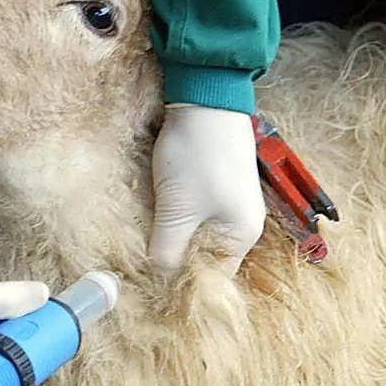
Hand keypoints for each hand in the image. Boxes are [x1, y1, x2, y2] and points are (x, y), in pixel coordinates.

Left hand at [149, 105, 265, 277]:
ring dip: (173, 236)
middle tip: (142, 263)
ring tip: (146, 238)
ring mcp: (230, 201)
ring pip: (197, 233)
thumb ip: (167, 252)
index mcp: (242, 236)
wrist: (206, 99)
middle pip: (205, 256)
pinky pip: (195, 213)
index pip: (213, 277)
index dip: (183, 284)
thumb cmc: (196, 158)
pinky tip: (156, 213)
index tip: (152, 286)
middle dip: (176, 259)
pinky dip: (176, 216)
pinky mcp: (216, 183)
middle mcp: (242, 223)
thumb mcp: (177, 211)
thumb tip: (158, 282)